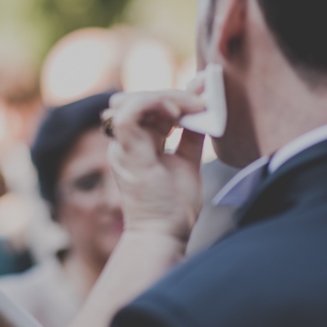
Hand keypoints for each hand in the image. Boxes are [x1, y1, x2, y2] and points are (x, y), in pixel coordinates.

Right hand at [104, 87, 205, 242]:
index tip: (203, 91)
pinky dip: (151, 104)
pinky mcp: (127, 154)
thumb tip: (203, 105)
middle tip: (200, 102)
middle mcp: (125, 143)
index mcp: (138, 143)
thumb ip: (191, 134)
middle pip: (137, 99)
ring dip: (163, 97)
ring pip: (130, 101)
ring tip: (190, 109)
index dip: (174, 95)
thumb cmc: (173, 206)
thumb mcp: (188, 160)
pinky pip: (128, 116)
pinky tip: (175, 112)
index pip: (147, 105)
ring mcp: (122, 148)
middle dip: (170, 94)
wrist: (164, 235)